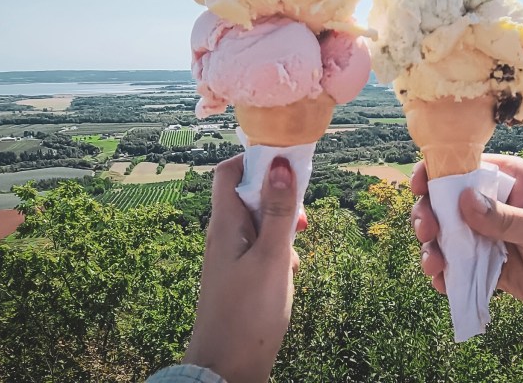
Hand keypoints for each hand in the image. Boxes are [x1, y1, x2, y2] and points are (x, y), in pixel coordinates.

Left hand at [183, 154, 302, 382]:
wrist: (226, 368)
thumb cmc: (249, 313)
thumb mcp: (272, 257)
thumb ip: (277, 210)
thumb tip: (281, 163)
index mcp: (224, 223)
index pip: (229, 171)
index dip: (257, 160)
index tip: (289, 165)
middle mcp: (222, 234)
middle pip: (248, 193)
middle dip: (278, 197)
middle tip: (300, 219)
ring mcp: (229, 255)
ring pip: (258, 221)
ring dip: (281, 227)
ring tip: (294, 251)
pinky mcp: (238, 275)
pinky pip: (259, 246)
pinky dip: (277, 251)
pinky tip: (288, 272)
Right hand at [412, 153, 522, 325]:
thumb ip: (504, 218)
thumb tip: (461, 200)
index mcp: (511, 179)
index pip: (465, 166)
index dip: (437, 171)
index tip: (419, 185)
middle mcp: (494, 203)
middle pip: (446, 202)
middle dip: (429, 215)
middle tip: (427, 232)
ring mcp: (489, 235)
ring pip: (447, 235)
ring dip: (433, 247)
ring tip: (433, 265)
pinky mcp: (489, 265)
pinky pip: (458, 265)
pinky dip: (446, 273)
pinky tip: (442, 283)